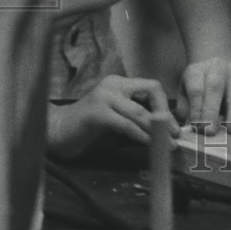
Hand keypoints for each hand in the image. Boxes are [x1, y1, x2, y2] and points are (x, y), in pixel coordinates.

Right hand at [47, 75, 179, 159]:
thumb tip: (165, 133)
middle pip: (151, 91)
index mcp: (119, 84)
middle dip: (166, 115)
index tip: (174, 126)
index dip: (166, 106)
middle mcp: (113, 85)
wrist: (56, 133)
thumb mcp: (117, 121)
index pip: (152, 87)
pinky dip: (140, 135)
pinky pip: (126, 124)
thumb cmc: (87, 129)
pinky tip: (148, 145)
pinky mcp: (97, 113)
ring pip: (140, 111)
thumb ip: (137, 121)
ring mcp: (104, 96)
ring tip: (168, 144)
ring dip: (157, 129)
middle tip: (175, 135)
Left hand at [176, 58, 230, 133]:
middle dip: (212, 112)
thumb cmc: (199, 85)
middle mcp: (218, 69)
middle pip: (215, 88)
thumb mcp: (185, 92)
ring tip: (230, 131)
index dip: (196, 109)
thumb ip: (185, 109)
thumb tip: (187, 130)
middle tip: (210, 132)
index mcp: (197, 71)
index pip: (196, 90)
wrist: (216, 67)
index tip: (196, 127)